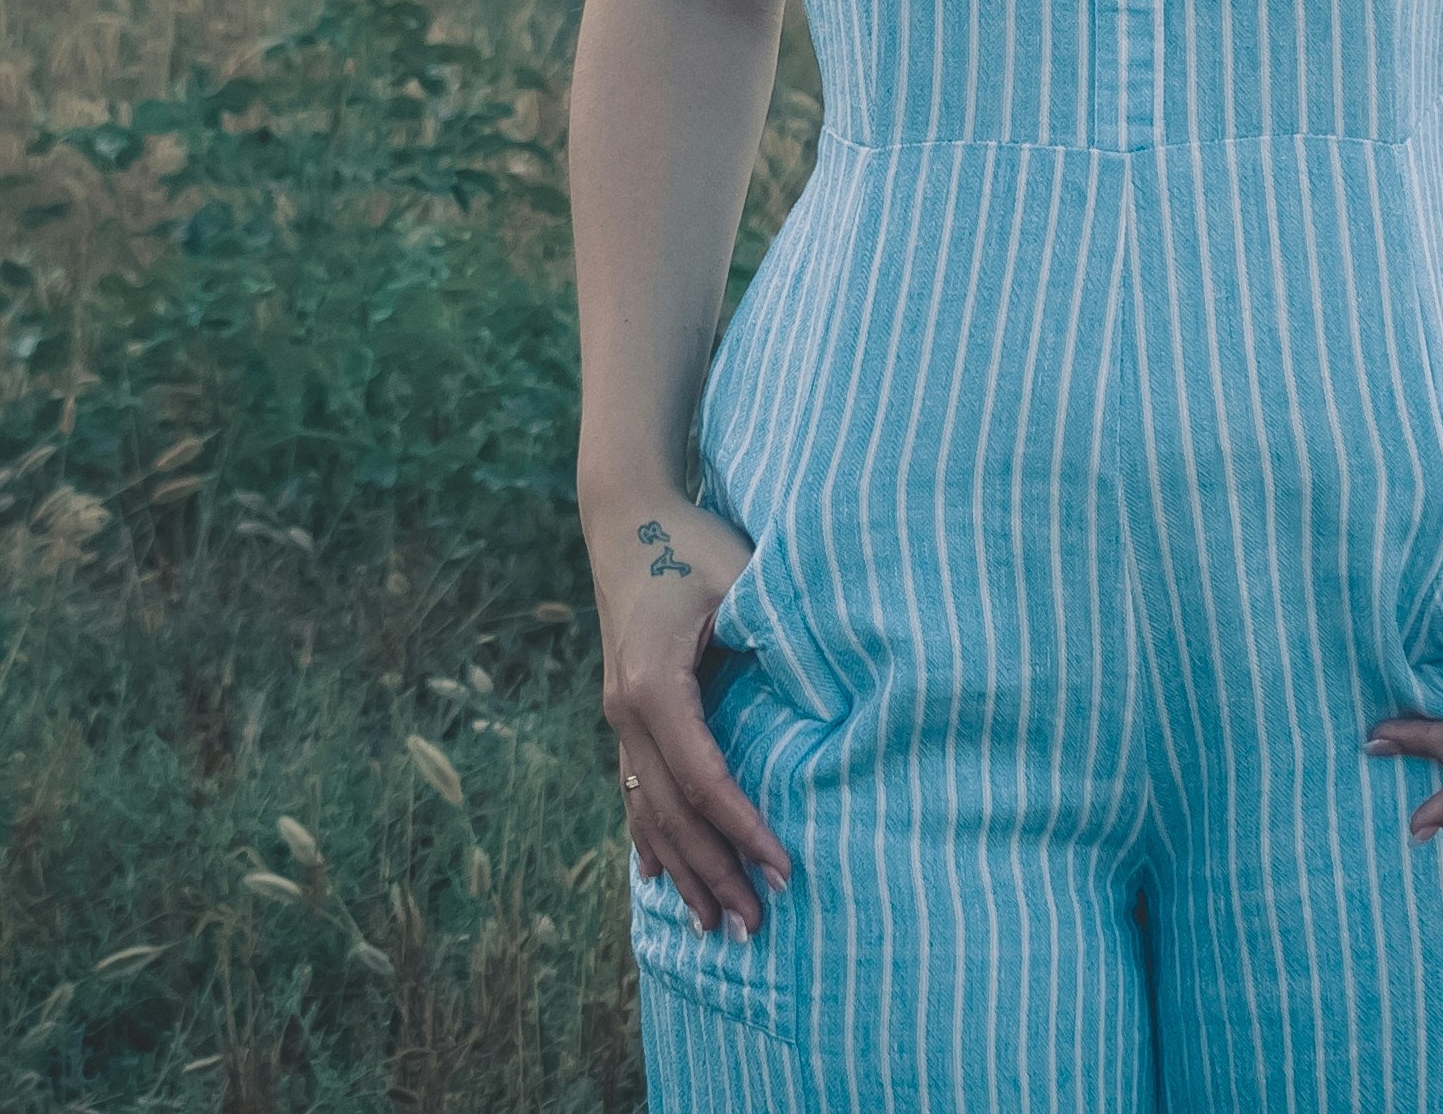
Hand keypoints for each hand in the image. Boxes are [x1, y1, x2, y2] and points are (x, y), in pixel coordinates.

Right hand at [589, 489, 791, 935]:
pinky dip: (651, 840)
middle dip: (715, 873)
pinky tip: (660, 880)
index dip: (745, 830)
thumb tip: (824, 701)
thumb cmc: (695, 544)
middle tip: (756, 927)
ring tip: (715, 925)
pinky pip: (635, 791)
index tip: (785, 869)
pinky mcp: (623, 712)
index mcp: (656, 686)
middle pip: (672, 814)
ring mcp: (618, 715)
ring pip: (648, 812)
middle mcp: (627, 711)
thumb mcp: (743, 580)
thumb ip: (775, 635)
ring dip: (684, 871)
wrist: (627, 516)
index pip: (706, 781)